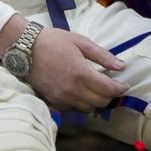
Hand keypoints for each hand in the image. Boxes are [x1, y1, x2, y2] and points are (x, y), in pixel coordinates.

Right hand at [0, 16, 128, 110]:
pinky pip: (74, 109)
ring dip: (97, 102)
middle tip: (114, 87)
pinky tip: (84, 93)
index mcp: (81, 74)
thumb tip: (122, 66)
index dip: (120, 89)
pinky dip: (83, 104)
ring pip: (87, 109)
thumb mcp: (81, 42)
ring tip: (99, 90)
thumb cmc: (54, 41)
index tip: (125, 85)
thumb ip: (102, 56)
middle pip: (100, 102)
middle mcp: (72, 90)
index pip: (108, 89)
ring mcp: (61, 98)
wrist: (25, 49)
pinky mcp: (53, 101)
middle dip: (110, 96)